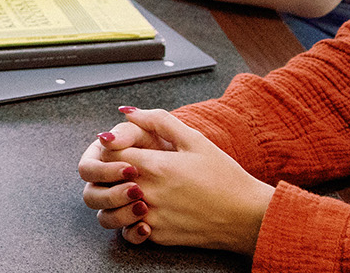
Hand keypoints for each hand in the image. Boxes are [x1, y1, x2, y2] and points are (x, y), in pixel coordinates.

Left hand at [81, 107, 274, 253]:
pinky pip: (127, 232)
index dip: (110, 148)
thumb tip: (128, 112)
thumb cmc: (225, 177)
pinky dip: (129, 223)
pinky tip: (143, 212)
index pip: (108, 153)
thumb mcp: (195, 140)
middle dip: (106, 174)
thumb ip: (158, 121)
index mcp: (154, 165)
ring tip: (129, 193)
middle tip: (120, 170)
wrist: (247, 216)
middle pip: (102, 182)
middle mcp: (147, 193)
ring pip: (107, 211)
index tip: (120, 148)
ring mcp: (150, 217)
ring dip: (112, 201)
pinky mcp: (157, 237)